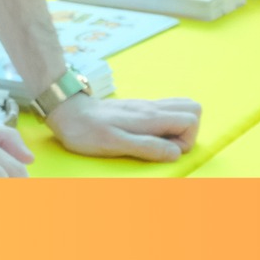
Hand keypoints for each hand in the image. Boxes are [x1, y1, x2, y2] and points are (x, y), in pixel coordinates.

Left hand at [44, 92, 200, 161]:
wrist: (67, 111)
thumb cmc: (87, 131)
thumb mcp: (115, 144)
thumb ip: (147, 147)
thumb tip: (176, 153)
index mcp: (149, 117)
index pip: (190, 120)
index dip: (185, 141)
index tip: (164, 152)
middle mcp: (152, 107)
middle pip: (192, 108)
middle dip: (188, 132)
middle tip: (166, 147)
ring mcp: (146, 106)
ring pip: (180, 106)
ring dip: (178, 127)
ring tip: (159, 142)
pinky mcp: (138, 108)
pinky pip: (165, 110)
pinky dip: (166, 123)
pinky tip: (148, 135)